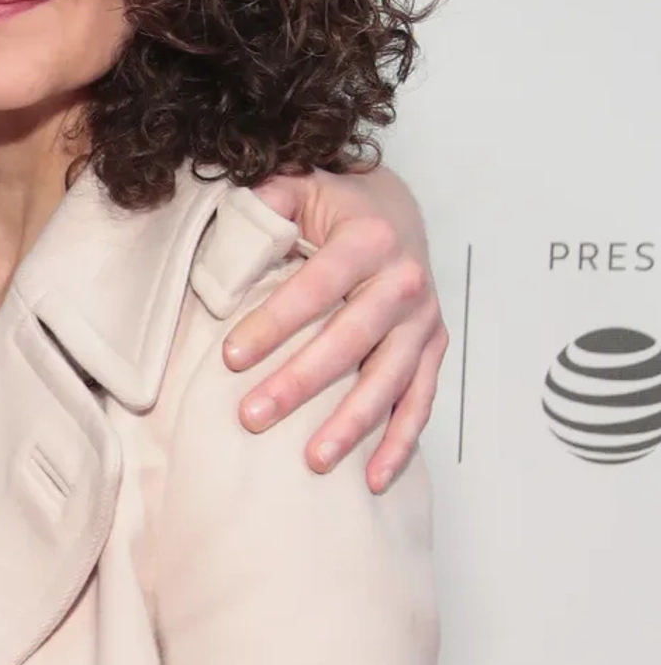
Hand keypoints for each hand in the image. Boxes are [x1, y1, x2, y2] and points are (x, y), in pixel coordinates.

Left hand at [228, 167, 446, 491]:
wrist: (397, 211)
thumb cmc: (338, 208)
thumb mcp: (301, 186)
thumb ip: (267, 199)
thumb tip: (240, 220)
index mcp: (369, 239)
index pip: (317, 287)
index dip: (274, 323)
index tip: (231, 357)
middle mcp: (405, 281)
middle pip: (352, 340)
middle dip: (302, 381)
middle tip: (253, 415)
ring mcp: (423, 321)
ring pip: (389, 380)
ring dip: (351, 423)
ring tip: (313, 460)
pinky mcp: (433, 349)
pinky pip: (420, 402)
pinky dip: (400, 442)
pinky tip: (372, 478)